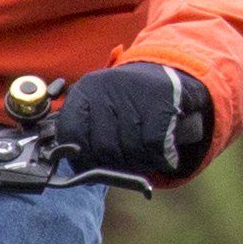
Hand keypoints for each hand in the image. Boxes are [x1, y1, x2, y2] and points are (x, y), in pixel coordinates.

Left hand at [52, 63, 212, 175]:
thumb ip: (87, 134)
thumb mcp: (102, 107)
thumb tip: (82, 171)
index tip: (92, 167)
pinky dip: (161, 159)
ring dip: (141, 164)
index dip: (80, 158)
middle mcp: (106, 88)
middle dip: (116, 166)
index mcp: (85, 90)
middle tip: (126, 167)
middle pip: (103, 148)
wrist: (171, 72)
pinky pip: (154, 145)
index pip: (71, 133)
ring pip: (130, 149)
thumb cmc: (130, 101)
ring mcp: (134, 93)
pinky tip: (165, 157)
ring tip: (147, 160)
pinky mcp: (162, 101)